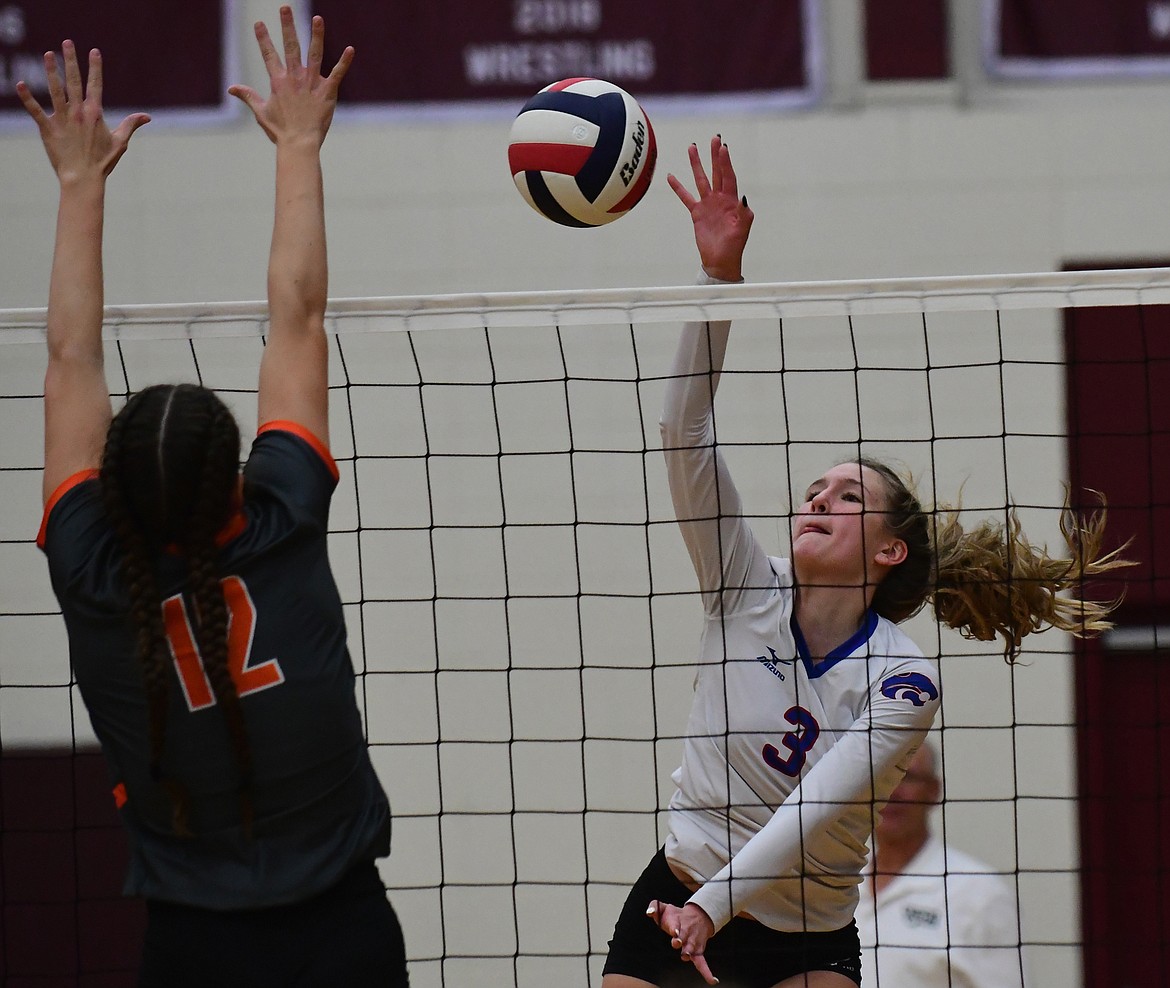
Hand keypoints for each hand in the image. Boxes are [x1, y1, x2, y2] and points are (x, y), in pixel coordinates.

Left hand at [17, 42, 149, 184]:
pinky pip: (35, 111)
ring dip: (51, 71)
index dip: (95, 67)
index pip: (95, 85)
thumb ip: (130, 125)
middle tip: (67, 43)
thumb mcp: (120, 142)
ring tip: (48, 54)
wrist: (83, 178)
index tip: (94, 51)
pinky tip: (20, 84)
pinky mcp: (48, 129)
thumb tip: (147, 117)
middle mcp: (78, 113)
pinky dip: (27, 98)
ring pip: (55, 91)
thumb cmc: (103, 162)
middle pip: (74, 82)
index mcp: (95, 114)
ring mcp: (62, 120)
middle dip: (71, 61)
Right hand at [229, 6, 353, 146]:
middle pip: (290, 46)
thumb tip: (231, 88)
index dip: (263, 38)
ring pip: (314, 54)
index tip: (259, 22)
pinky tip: (350, 49)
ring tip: (318, 18)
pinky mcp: (327, 92)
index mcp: (278, 81)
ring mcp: (312, 83)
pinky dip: (344, 62)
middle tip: (284, 8)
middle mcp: (294, 78)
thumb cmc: (280, 131)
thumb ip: (248, 96)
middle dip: (287, 25)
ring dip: (317, 35)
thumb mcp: (261, 112)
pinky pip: (337, 74)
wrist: (299, 144)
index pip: (269, 54)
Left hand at [646, 898, 718, 984]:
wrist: (699, 916)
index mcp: (677, 922)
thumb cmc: (677, 914)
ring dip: (689, 953)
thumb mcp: (665, 908)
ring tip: (686, 956)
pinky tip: (712, 980)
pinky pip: (702, 962)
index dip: (675, 929)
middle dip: (680, 941)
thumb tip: (649, 912)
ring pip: (691, 949)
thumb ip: (654, 906)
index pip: (675, 925)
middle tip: (677, 943)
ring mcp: (692, 943)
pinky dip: (707, 971)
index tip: (675, 932)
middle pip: (683, 937)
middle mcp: (686, 933)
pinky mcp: (698, 952)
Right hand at [666, 135, 753, 282]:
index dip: (725, 163)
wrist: (720, 261)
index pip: (729, 177)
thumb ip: (744, 213)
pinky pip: (686, 197)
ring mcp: (708, 205)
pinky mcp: (697, 213)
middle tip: (713, 139)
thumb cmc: (734, 246)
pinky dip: (678, 188)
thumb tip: (744, 198)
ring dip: (697, 165)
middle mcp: (720, 199)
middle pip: (716, 173)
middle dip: (714, 156)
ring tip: (692, 148)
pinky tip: (671, 177)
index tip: (722, 148)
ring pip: (701, 180)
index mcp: (732, 201)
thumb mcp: (743, 230)